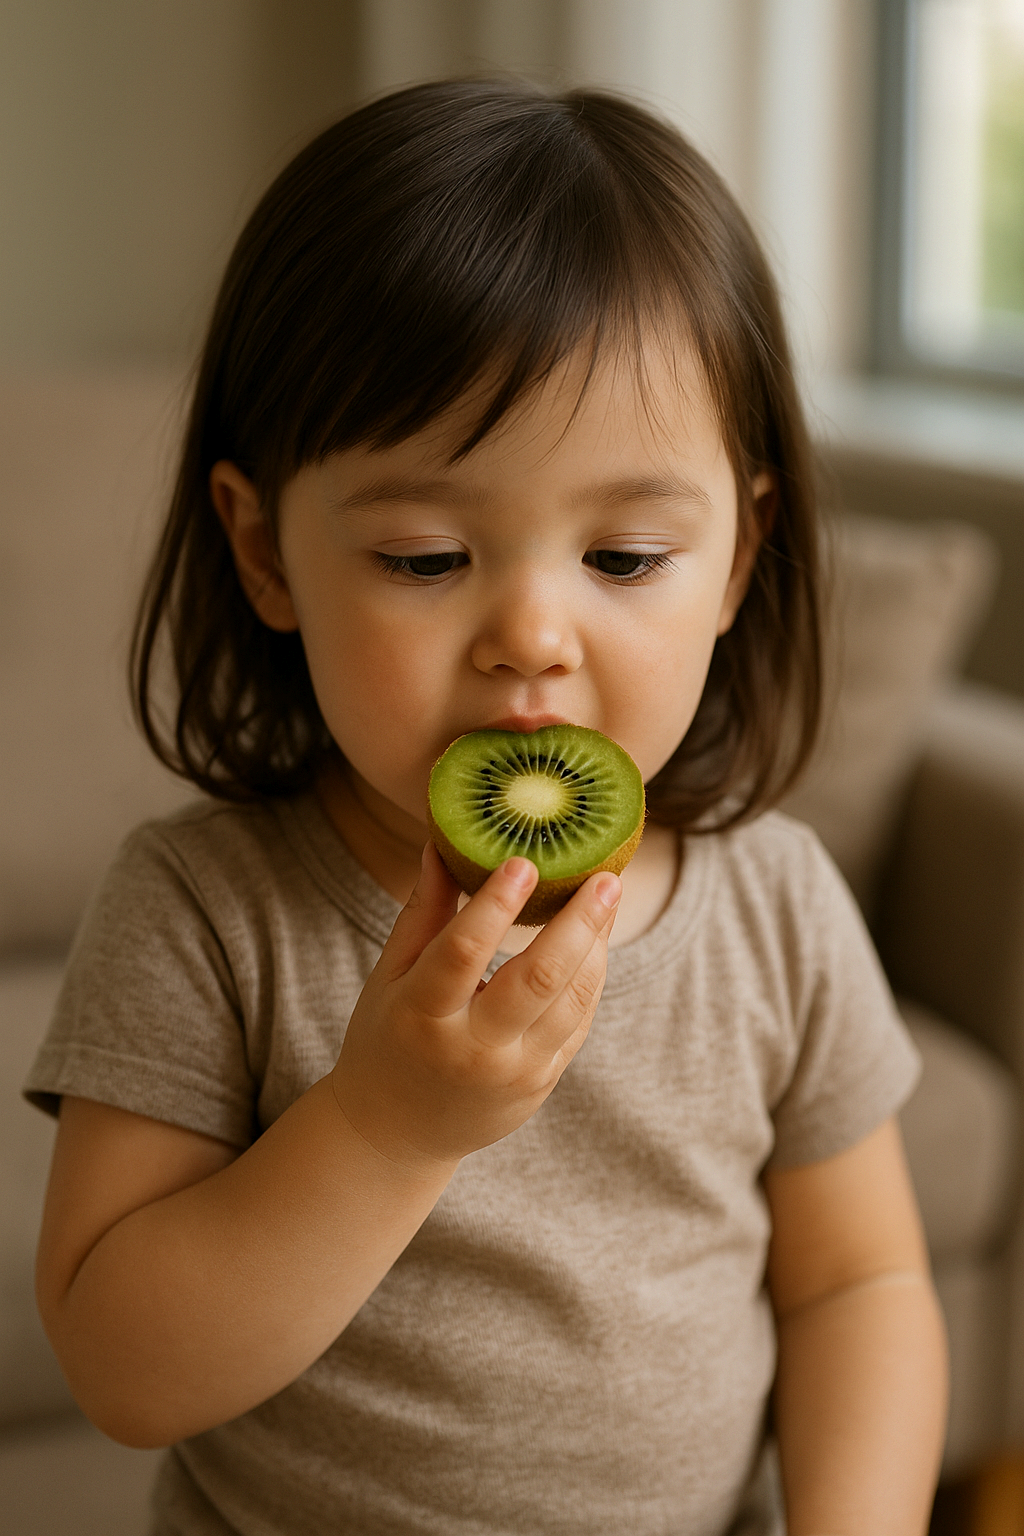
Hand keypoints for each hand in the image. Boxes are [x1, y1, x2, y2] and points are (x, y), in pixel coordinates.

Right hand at [331, 842, 619, 1166]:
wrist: (395, 1133)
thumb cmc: (388, 1037)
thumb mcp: (389, 976)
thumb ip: (422, 912)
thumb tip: (442, 842)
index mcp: (421, 1016)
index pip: (462, 953)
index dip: (494, 906)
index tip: (524, 860)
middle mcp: (471, 1050)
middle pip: (536, 980)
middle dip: (577, 923)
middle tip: (605, 875)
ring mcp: (513, 1073)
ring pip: (571, 1001)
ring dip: (596, 945)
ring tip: (608, 894)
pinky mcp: (541, 1083)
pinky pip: (577, 1022)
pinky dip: (591, 977)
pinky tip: (596, 938)